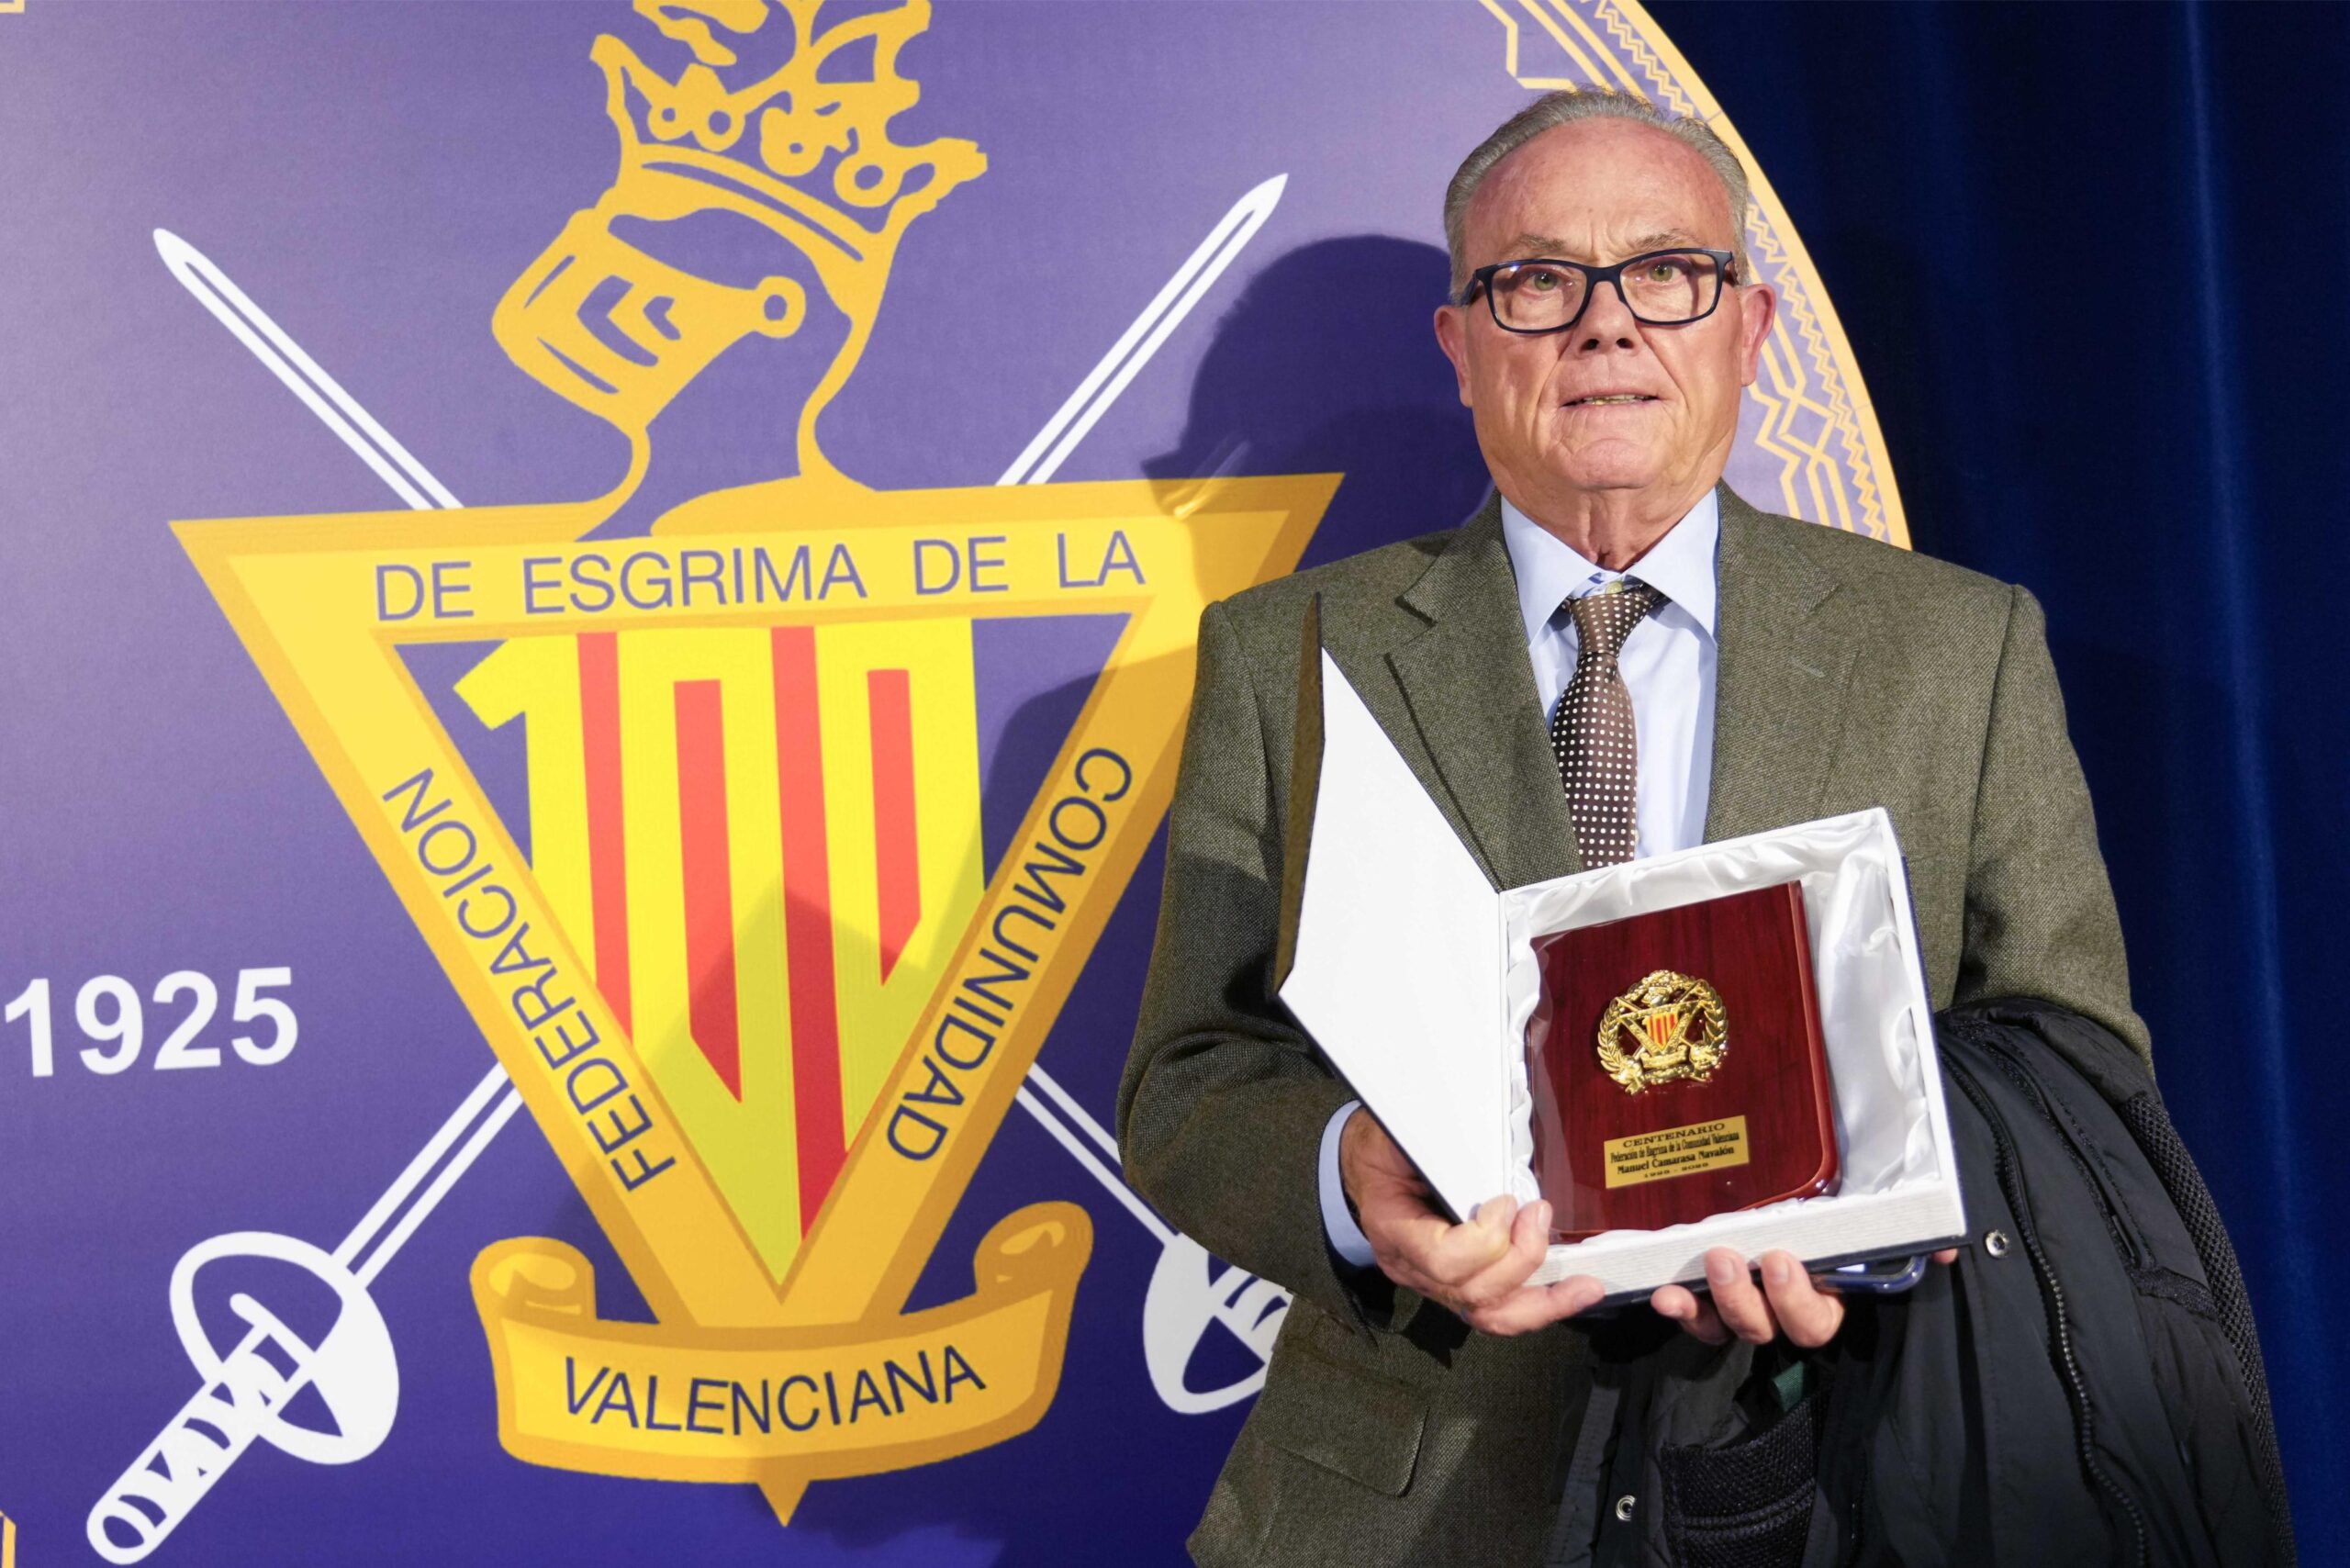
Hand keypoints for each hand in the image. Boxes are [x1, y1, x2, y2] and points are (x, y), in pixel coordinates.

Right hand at [1338, 1108, 1604, 1334]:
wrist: (1365, 1166)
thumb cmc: (1382, 1146)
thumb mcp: (1396, 1134)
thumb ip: (1436, 1143)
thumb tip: (1487, 1144)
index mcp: (1393, 1228)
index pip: (1441, 1260)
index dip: (1484, 1238)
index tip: (1506, 1201)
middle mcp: (1412, 1268)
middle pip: (1472, 1292)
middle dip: (1520, 1259)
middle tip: (1539, 1216)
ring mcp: (1435, 1283)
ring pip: (1490, 1314)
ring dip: (1543, 1301)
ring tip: (1585, 1286)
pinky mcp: (1459, 1284)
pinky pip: (1499, 1310)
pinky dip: (1540, 1305)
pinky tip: (1574, 1293)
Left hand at [1650, 1245, 1962, 1346]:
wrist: (1794, 1198)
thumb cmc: (1839, 1215)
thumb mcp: (1874, 1220)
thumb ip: (1909, 1234)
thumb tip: (1944, 1249)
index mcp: (1827, 1300)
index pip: (1815, 1322)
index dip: (1797, 1300)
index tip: (1783, 1258)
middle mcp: (1784, 1312)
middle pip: (1766, 1329)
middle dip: (1745, 1299)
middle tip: (1727, 1258)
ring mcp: (1744, 1307)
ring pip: (1726, 1327)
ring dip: (1706, 1305)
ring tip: (1686, 1277)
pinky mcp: (1708, 1296)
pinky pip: (1694, 1314)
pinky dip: (1678, 1308)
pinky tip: (1660, 1292)